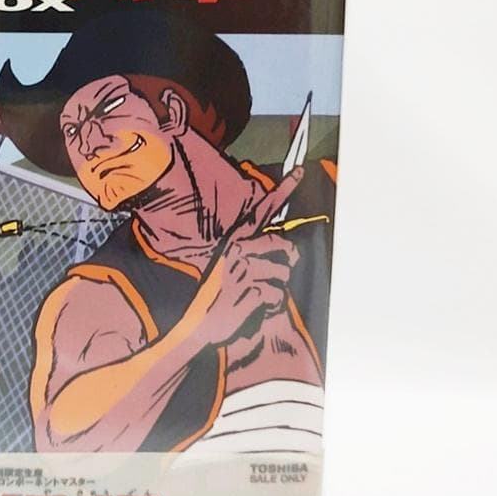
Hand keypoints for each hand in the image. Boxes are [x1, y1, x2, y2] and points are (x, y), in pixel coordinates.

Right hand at [185, 168, 303, 346]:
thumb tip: (282, 251)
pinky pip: (277, 295)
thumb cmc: (216, 296)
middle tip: (276, 273)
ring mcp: (244, 269)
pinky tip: (255, 307)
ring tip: (258, 294)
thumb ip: (251, 254)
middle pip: (283, 246)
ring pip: (284, 273)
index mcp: (235, 240)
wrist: (196, 324)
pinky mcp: (250, 290)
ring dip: (276, 287)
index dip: (284, 190)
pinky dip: (270, 305)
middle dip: (287, 262)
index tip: (300, 171)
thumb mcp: (227, 267)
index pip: (262, 211)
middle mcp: (239, 250)